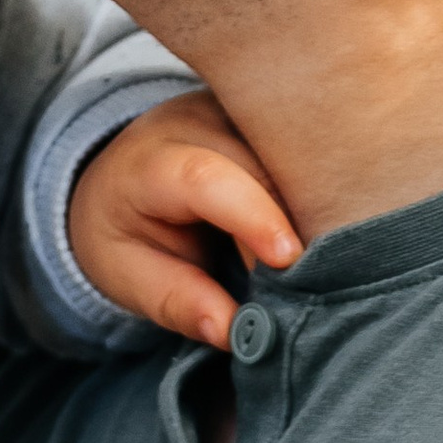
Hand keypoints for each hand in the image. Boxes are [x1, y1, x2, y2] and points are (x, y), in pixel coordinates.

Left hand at [68, 92, 300, 347]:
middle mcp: (198, 122)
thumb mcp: (129, 277)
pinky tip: (323, 224)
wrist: (120, 177)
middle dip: (294, 227)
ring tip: (314, 256)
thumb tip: (233, 331)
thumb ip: (178, 302)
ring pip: (297, 155)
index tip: (289, 259)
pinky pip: (308, 151)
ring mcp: (240, 111)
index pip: (206, 180)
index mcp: (151, 163)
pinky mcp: (270, 116)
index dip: (253, 217)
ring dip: (316, 207)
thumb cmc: (124, 232)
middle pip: (265, 168)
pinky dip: (320, 190)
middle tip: (303, 281)